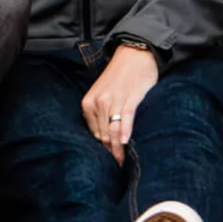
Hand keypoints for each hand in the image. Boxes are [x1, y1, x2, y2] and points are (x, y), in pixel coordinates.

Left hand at [81, 44, 158, 166]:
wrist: (134, 54)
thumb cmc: (119, 77)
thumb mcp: (103, 93)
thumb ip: (100, 113)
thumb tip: (105, 138)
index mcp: (88, 103)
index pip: (94, 134)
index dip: (102, 149)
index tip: (108, 162)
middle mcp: (98, 102)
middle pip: (103, 135)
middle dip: (110, 152)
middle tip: (117, 167)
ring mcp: (113, 100)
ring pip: (113, 131)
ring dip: (118, 148)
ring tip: (123, 163)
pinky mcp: (129, 98)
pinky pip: (125, 118)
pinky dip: (126, 131)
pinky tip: (126, 142)